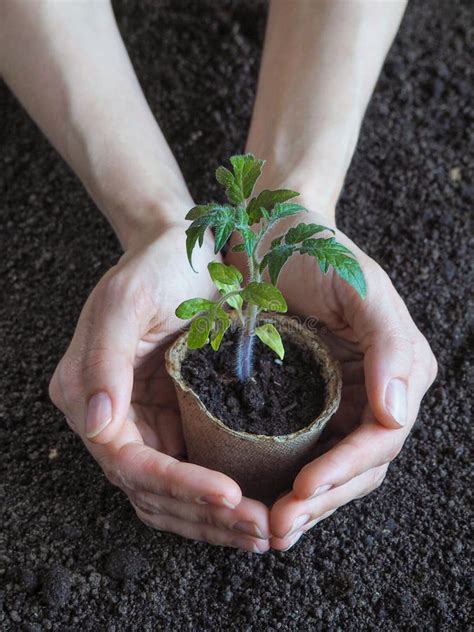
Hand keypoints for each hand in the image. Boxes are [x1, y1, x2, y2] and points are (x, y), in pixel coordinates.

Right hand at [49, 225, 269, 552]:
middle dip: (203, 516)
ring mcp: (143, 423)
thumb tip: (96, 426)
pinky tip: (253, 508)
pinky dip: (217, 500)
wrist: (185, 250)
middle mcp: (110, 417)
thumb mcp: (126, 301)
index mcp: (86, 393)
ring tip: (264, 530)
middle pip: (151, 491)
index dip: (177, 485)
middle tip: (260, 528)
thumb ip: (103, 361)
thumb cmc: (154, 267)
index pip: (129, 461)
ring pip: (170, 496)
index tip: (229, 494)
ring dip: (214, 521)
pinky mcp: (174, 422)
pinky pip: (192, 474)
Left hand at [226, 209, 436, 550]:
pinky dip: (286, 482)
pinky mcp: (303, 402)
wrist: (273, 232)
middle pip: (358, 466)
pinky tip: (263, 500)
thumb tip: (398, 415)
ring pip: (332, 470)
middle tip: (279, 526)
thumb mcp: (361, 286)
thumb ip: (391, 345)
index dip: (346, 469)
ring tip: (270, 529)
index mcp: (396, 371)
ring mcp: (338, 401)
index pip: (381, 439)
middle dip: (323, 500)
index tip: (305, 488)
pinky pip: (302, 453)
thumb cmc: (318, 251)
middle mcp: (372, 393)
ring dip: (306, 504)